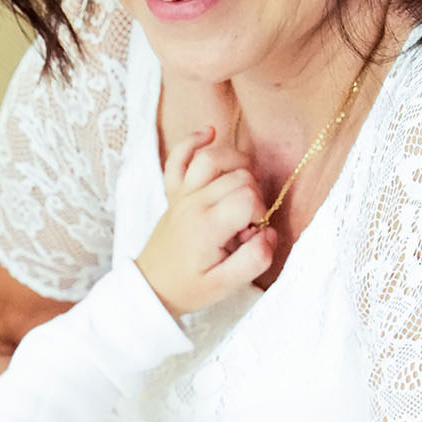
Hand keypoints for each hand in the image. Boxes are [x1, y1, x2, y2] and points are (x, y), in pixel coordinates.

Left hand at [137, 128, 274, 315]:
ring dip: (237, 163)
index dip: (260, 213)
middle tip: (244, 224)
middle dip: (254, 195)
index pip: (249, 198)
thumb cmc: (189, 287)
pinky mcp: (173, 192)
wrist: (152, 287)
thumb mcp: (225, 286)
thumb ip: (254, 261)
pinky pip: (178, 157)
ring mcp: (181, 194)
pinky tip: (210, 134)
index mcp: (207, 227)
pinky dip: (193, 141)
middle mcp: (194, 203)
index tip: (250, 234)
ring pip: (212, 157)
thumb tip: (269, 233)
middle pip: (238, 176)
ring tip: (246, 184)